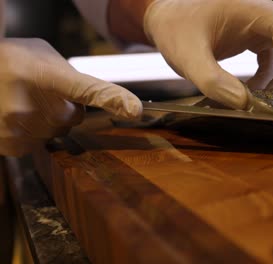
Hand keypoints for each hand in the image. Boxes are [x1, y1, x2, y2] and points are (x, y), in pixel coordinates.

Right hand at [0, 38, 141, 155]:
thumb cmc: (10, 61)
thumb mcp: (43, 57)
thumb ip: (71, 78)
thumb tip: (93, 97)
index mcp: (49, 76)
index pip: (89, 90)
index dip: (114, 100)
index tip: (134, 111)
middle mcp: (38, 106)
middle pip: (73, 118)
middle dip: (61, 108)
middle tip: (36, 92)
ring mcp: (23, 129)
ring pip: (54, 132)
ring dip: (44, 121)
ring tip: (20, 101)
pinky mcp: (12, 145)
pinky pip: (36, 143)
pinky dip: (30, 133)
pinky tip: (14, 116)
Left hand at [143, 0, 272, 108]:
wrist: (166, 18)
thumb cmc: (175, 29)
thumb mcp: (187, 56)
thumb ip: (212, 80)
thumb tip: (245, 104)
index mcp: (247, 7)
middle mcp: (260, 12)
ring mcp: (260, 24)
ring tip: (272, 96)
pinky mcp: (256, 36)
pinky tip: (256, 91)